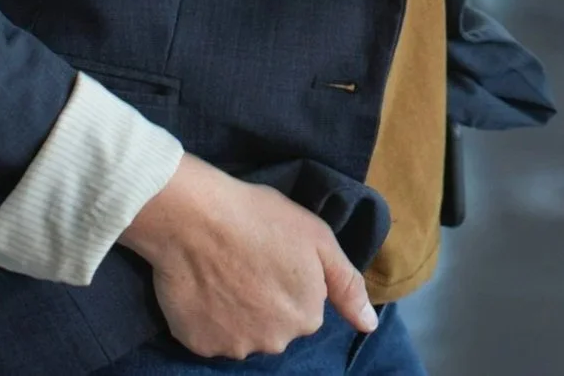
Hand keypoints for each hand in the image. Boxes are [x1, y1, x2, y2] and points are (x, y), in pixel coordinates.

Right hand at [118, 153, 378, 359]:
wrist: (193, 217)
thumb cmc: (258, 217)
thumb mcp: (317, 237)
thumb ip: (347, 285)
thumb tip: (370, 326)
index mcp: (306, 316)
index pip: (303, 306)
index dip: (287, 277)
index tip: (270, 252)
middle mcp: (275, 341)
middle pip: (274, 324)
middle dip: (264, 300)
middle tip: (245, 260)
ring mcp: (235, 346)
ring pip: (242, 331)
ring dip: (236, 310)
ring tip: (221, 270)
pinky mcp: (198, 344)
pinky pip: (209, 335)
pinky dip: (206, 316)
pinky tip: (202, 284)